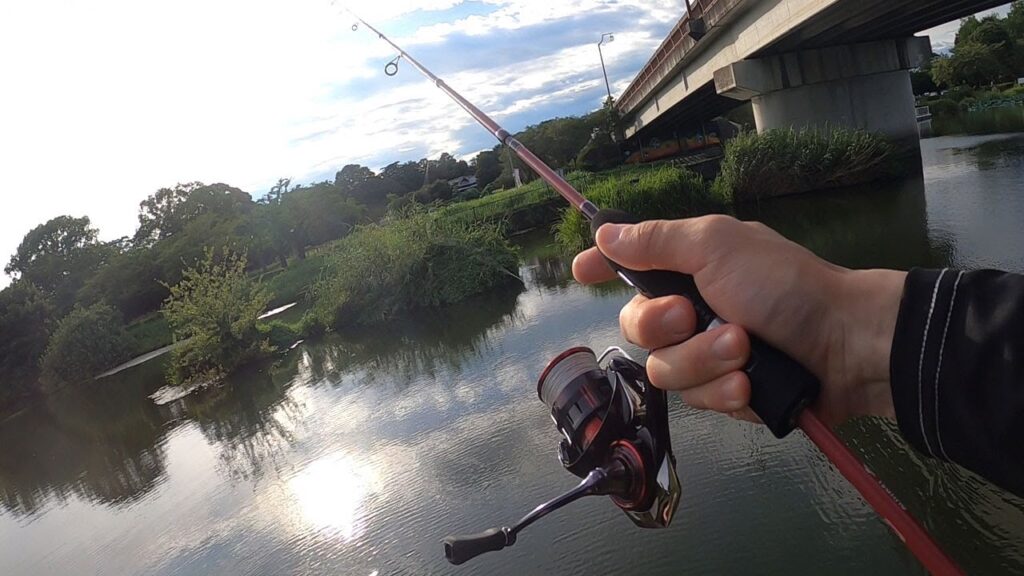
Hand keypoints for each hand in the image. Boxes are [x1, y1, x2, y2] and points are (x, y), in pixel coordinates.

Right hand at [572, 215, 903, 426]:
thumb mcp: (718, 247)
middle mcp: (691, 309)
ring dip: (703, 359)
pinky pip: (697, 400)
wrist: (846, 346)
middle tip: (694, 316)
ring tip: (744, 351)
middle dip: (662, 326)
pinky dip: (725, 390)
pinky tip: (750, 384)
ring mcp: (707, 353)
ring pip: (664, 370)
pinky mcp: (725, 393)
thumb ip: (657, 242)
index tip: (579, 270)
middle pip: (635, 327)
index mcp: (689, 266)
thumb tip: (604, 232)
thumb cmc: (783, 285)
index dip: (603, 266)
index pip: (632, 264)